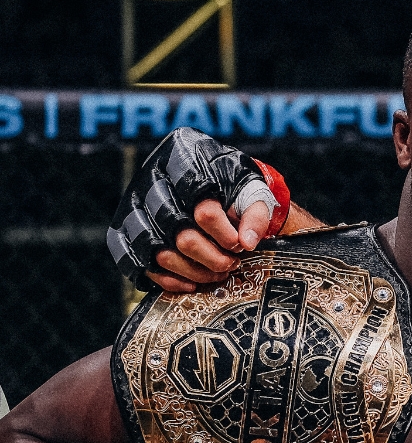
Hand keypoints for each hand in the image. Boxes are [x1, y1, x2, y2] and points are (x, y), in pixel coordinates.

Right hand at [106, 128, 289, 291]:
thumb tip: (247, 242)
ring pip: (161, 254)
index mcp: (187, 162)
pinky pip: (140, 264)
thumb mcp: (251, 187)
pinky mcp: (124, 229)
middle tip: (231, 263)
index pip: (205, 210)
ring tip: (217, 273)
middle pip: (182, 236)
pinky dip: (168, 279)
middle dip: (213, 258)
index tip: (240, 244)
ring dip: (194, 272)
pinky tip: (192, 281)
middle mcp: (153, 181)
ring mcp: (134, 206)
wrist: (207, 178)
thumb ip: (256, 213)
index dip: (226, 235)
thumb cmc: (229, 183)